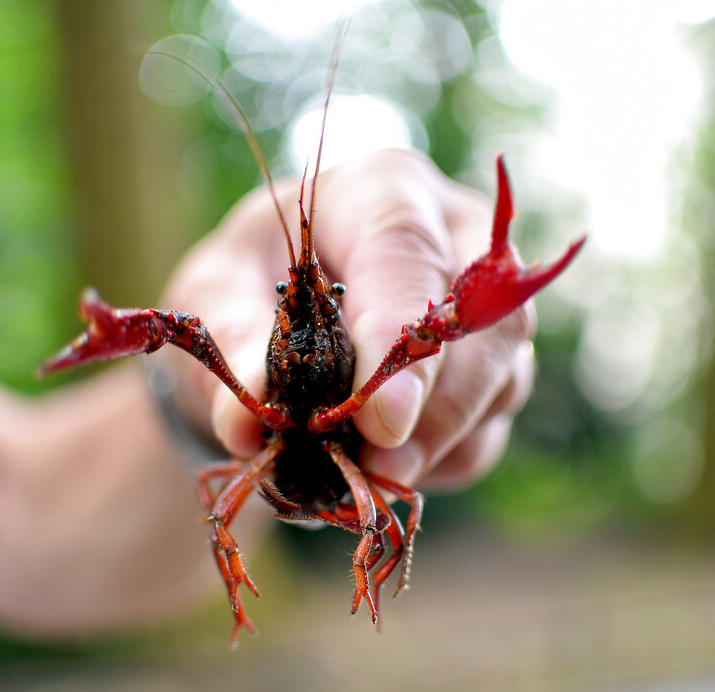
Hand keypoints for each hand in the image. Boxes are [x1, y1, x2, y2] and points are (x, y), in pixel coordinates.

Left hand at [161, 149, 534, 490]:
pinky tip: (383, 467)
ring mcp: (484, 305)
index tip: (379, 422)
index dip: (398, 337)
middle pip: (483, 326)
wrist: (272, 302)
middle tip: (373, 469)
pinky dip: (440, 460)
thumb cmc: (248, 279)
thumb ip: (233, 346)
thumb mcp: (216, 295)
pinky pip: (489, 426)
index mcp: (381, 191)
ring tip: (361, 476)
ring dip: (436, 445)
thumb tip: (248, 426)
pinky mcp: (492, 366)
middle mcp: (455, 237)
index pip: (408, 253)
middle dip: (433, 410)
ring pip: (499, 381)